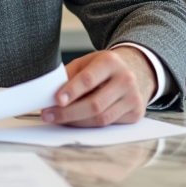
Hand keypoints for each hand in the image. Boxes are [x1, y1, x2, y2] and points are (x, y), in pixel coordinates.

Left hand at [41, 48, 155, 126]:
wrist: (132, 72)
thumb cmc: (103, 69)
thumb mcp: (85, 63)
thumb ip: (69, 76)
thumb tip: (49, 94)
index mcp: (110, 61)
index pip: (88, 79)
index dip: (71, 91)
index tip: (56, 100)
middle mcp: (125, 79)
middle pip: (95, 104)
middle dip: (68, 113)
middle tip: (49, 115)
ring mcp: (133, 97)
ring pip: (101, 118)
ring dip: (76, 122)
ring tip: (59, 119)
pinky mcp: (136, 113)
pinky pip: (109, 125)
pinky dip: (90, 125)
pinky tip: (78, 121)